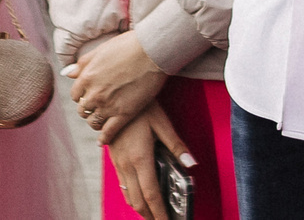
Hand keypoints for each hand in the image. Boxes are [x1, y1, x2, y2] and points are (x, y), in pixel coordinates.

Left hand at [65, 30, 165, 142]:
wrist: (152, 51)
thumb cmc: (127, 46)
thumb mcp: (100, 50)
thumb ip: (82, 64)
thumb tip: (67, 74)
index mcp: (87, 77)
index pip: (75, 95)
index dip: (82, 96)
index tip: (89, 95)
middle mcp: (95, 93)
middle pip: (83, 110)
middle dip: (88, 109)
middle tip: (96, 107)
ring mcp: (109, 105)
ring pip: (93, 122)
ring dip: (95, 122)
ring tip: (101, 120)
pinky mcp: (125, 114)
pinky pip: (109, 132)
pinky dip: (104, 138)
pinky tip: (103, 140)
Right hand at [107, 105, 196, 219]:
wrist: (112, 95)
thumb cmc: (141, 105)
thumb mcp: (162, 122)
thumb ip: (176, 145)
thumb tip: (191, 163)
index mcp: (140, 157)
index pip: (151, 194)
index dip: (159, 212)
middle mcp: (127, 164)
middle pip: (137, 200)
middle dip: (150, 215)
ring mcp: (118, 162)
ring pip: (128, 194)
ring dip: (140, 207)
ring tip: (153, 213)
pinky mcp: (113, 158)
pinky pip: (122, 184)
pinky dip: (132, 195)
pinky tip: (139, 195)